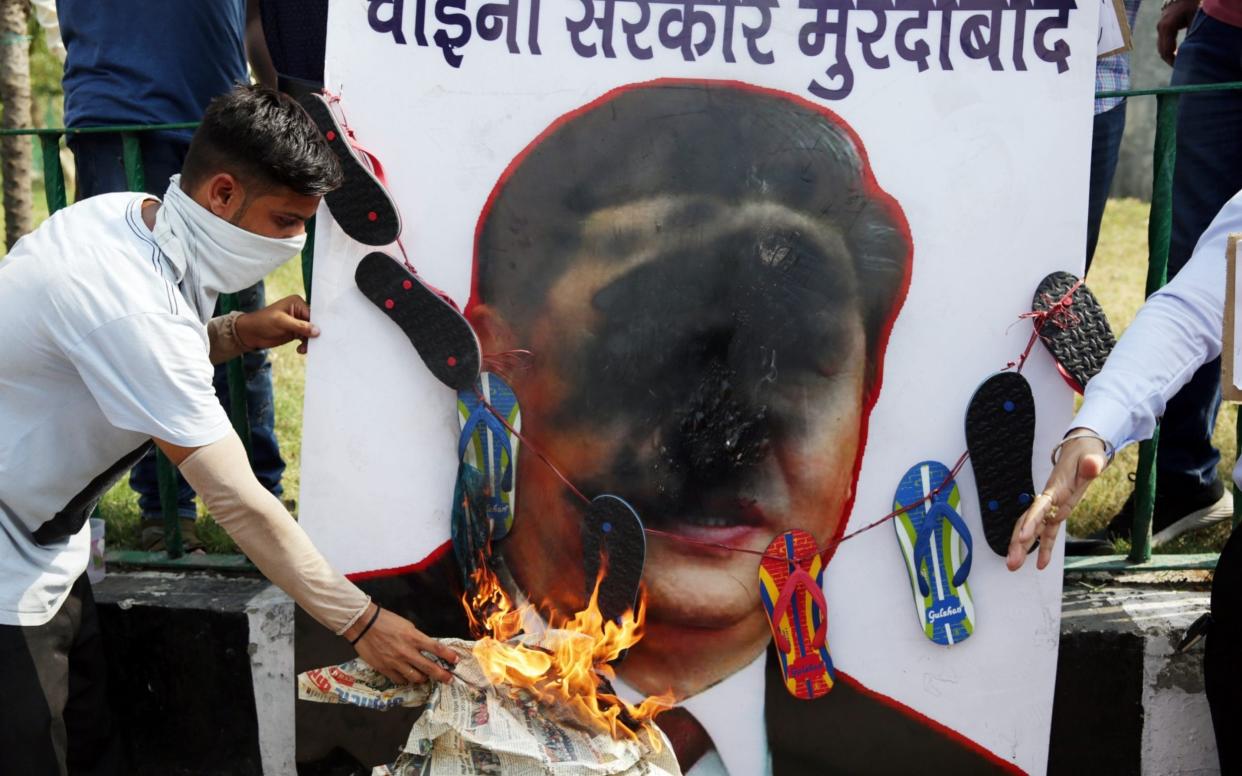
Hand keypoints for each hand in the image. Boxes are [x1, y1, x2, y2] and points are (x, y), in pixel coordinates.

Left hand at [234, 295, 319, 353]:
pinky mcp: (296, 332)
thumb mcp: (281, 322)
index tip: (322, 335)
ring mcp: (298, 323)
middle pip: (315, 324)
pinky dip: (306, 345)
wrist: (250, 334)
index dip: (319, 324)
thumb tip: (317, 331)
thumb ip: (300, 326)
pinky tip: (300, 350)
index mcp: (297, 303)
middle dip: (315, 334)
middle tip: (314, 345)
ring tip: (304, 349)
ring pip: (312, 333)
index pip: (313, 314)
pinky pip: (306, 339)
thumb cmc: (263, 322)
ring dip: (310, 342)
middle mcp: (299, 312)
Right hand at [345, 604, 459, 684]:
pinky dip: (406, 680)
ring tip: (426, 678)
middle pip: (429, 668)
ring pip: (415, 678)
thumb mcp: (407, 626)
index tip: (456, 661)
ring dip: (423, 679)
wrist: (363, 625)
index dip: (449, 656)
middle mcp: (407, 652)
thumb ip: (417, 639)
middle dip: (442, 675)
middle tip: (449, 680)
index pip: (437, 648)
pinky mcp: (385, 669)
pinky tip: (408, 677)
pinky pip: (400, 680)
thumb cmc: (386, 621)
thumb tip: (427, 648)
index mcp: (414, 638)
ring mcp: (395, 662)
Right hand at [1006, 429, 1109, 570]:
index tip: (1022, 537)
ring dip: (1022, 548)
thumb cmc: (1086, 454)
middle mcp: (1049, 500)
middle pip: (1028, 522)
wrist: (1082, 450)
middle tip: (1011, 562)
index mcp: (1055, 489)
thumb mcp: (1091, 457)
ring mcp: (1051, 507)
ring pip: (1032, 530)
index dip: (1030, 521)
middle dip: (1017, 542)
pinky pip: (1047, 532)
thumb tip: (1093, 465)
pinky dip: (1043, 548)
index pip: (1039, 507)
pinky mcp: (1057, 512)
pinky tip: (1041, 564)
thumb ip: (1091, 463)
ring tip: (1014, 567)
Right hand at [1157, 0, 1198, 65]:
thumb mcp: (1196, 20)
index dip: (1173, 62)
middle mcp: (1160, 27)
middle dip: (1171, 61)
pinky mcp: (1164, 25)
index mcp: (1167, 27)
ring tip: (1180, 63)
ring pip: (1162, 47)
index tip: (1182, 69)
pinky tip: (1178, 54)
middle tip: (1181, 69)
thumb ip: (1191, 37)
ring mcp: (1161, 26)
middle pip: (1162, 50)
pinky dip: (1170, 49)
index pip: (1167, 51)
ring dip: (1170, 55)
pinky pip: (1164, 41)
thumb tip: (1189, 55)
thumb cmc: (1194, 4)